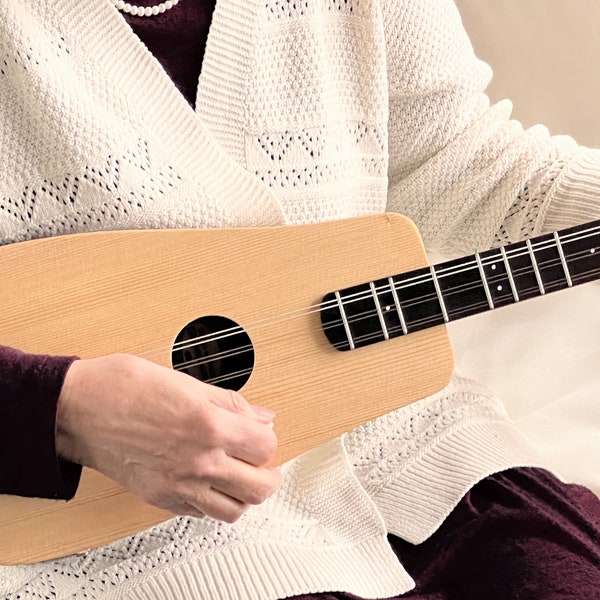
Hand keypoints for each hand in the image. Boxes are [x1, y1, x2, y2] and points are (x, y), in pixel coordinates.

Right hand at [55, 353, 280, 521]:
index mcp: (209, 425)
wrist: (78, 408)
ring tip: (240, 476)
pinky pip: (200, 514)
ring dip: (244, 495)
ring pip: (233, 511)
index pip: (266, 447)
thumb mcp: (186, 381)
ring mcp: (179, 484)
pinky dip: (213, 503)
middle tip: (262, 463)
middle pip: (259, 488)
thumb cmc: (124, 387)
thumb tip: (261, 416)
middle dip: (268, 475)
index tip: (260, 432)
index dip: (268, 438)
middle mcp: (198, 461)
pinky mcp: (160, 498)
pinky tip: (209, 483)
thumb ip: (231, 403)